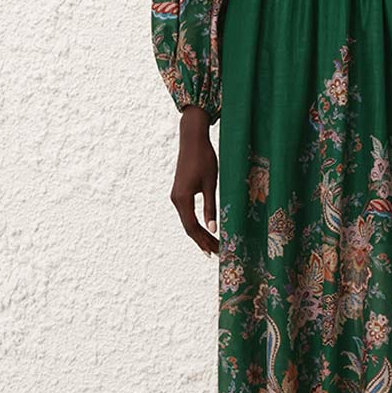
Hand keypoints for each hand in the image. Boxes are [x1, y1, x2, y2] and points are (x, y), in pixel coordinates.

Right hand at [170, 106, 218, 255]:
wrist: (192, 140)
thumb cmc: (204, 159)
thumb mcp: (211, 184)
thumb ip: (210, 207)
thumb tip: (213, 228)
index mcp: (183, 198)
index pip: (192, 226)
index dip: (203, 240)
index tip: (214, 251)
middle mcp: (176, 199)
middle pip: (188, 226)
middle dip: (202, 240)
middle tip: (215, 252)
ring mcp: (176, 196)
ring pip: (187, 221)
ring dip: (199, 233)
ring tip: (211, 245)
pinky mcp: (179, 192)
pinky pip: (186, 213)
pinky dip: (195, 223)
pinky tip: (205, 229)